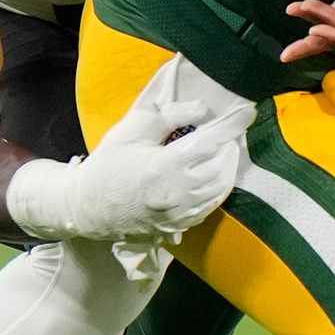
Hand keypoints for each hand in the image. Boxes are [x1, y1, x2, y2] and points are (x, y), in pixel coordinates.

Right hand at [7, 58, 255, 243]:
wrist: (87, 207)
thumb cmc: (108, 163)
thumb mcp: (132, 129)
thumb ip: (170, 115)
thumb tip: (203, 109)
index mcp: (166, 166)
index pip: (212, 141)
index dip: (233, 123)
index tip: (248, 110)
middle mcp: (178, 193)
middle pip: (223, 165)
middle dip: (230, 144)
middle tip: (227, 129)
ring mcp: (180, 213)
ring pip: (222, 187)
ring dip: (228, 165)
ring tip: (222, 149)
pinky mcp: (179, 225)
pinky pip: (211, 205)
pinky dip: (219, 186)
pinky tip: (212, 173)